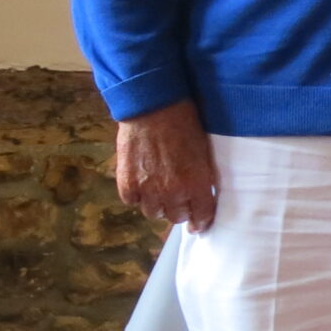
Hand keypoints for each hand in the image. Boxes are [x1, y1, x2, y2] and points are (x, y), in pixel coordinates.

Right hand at [114, 101, 216, 232]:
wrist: (153, 106)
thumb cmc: (184, 122)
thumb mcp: (203, 151)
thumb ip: (202, 177)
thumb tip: (202, 194)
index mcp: (196, 184)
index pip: (202, 216)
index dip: (200, 221)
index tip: (198, 224)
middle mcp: (172, 193)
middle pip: (176, 216)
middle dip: (179, 209)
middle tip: (177, 199)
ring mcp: (148, 190)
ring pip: (153, 213)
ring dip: (157, 204)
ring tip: (158, 191)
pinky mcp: (127, 183)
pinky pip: (132, 201)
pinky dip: (136, 195)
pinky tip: (140, 183)